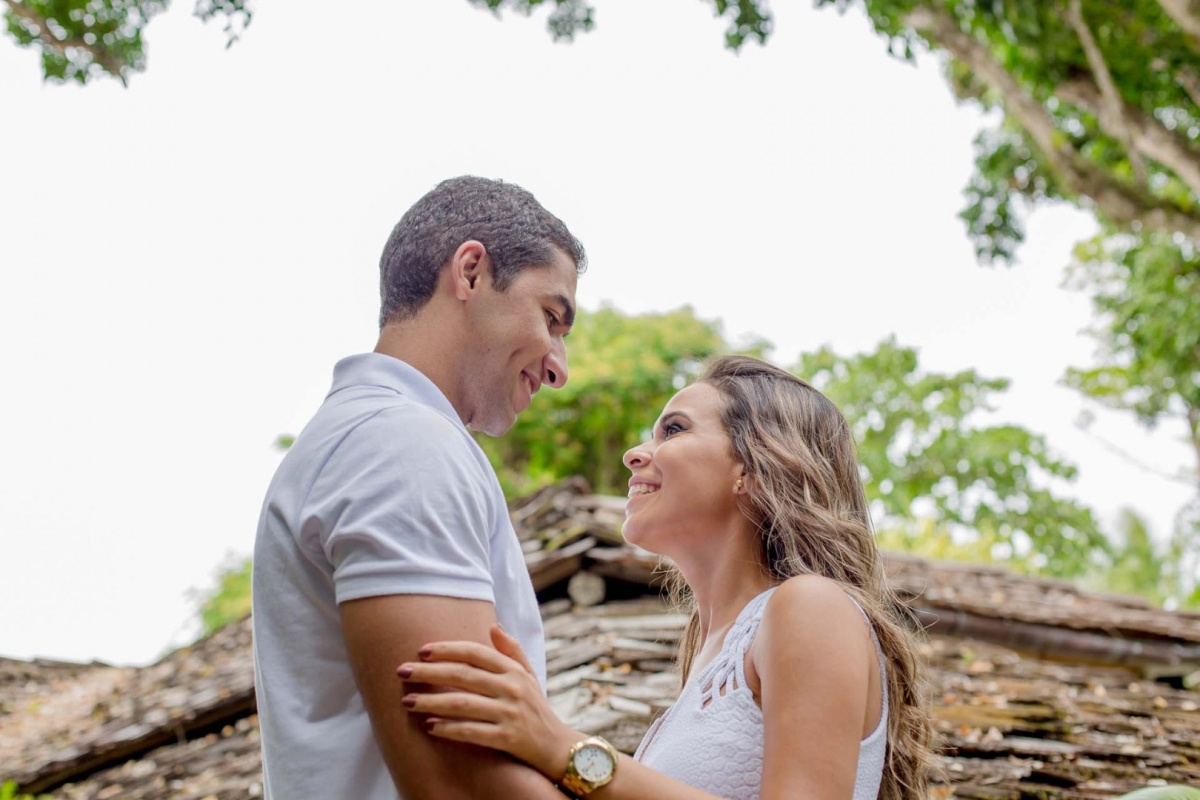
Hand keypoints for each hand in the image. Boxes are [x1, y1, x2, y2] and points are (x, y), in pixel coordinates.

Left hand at [397, 624, 579, 780]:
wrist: (557, 746)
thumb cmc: (536, 707)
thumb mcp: (529, 675)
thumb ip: (511, 650)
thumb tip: (492, 625)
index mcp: (514, 670)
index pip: (475, 653)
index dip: (447, 649)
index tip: (421, 651)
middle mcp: (512, 688)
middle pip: (463, 675)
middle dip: (429, 672)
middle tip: (402, 672)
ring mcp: (509, 713)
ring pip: (463, 703)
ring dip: (432, 701)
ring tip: (408, 701)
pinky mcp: (507, 738)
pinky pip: (472, 731)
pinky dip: (449, 729)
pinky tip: (430, 726)